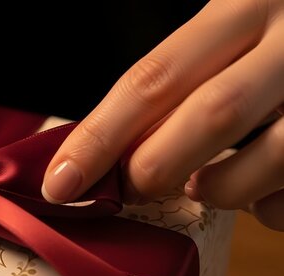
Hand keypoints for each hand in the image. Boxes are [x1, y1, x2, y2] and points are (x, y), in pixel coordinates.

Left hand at [42, 0, 283, 230]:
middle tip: (133, 186)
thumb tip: (104, 152)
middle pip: (210, 117)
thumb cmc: (270, 43)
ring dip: (217, 190)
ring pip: (265, 165)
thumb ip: (175, 83)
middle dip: (155, 168)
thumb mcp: (225, 36)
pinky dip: (266, 207)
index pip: (154, 78)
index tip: (61, 183)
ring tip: (204, 181)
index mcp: (245, 8)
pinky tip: (263, 187)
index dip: (99, 137)